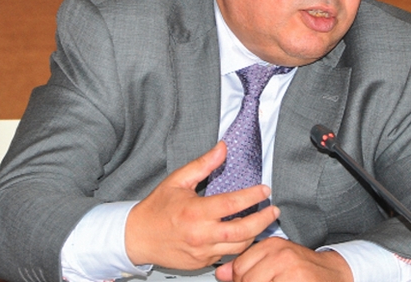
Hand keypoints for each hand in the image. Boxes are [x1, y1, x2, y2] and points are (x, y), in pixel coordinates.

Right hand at [124, 142, 279, 269]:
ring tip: (262, 222)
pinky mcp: (201, 263)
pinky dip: (238, 246)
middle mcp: (200, 234)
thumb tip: (222, 148)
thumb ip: (203, 164)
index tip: (265, 190)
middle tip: (273, 210)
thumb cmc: (156, 209)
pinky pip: (227, 256)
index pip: (232, 204)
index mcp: (195, 212)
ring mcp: (202, 252)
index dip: (252, 196)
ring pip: (238, 247)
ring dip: (254, 235)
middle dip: (263, 220)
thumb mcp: (178, 180)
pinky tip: (244, 235)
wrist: (137, 237)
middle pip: (242, 231)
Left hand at [215, 237, 352, 281]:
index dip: (241, 280)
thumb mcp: (275, 262)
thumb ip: (247, 266)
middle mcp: (281, 254)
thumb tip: (221, 273)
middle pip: (246, 280)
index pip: (240, 266)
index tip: (251, 281)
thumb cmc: (304, 270)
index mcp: (273, 245)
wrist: (335, 274)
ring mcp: (290, 270)